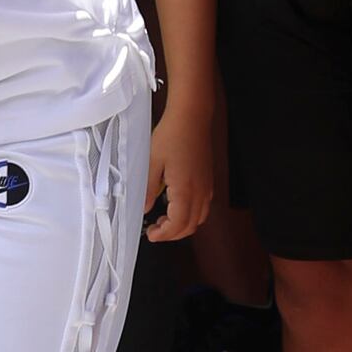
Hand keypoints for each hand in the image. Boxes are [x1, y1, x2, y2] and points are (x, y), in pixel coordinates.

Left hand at [145, 103, 215, 244]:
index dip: (164, 234)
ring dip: (182, 226)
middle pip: (190, 226)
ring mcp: (207, 188)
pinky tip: (177, 207)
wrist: (192, 117)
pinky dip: (191, 215)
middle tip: (155, 230)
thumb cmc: (172, 135)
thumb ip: (147, 188)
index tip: (151, 234)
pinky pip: (203, 208)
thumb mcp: (152, 161)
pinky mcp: (208, 181)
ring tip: (164, 221)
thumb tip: (144, 208)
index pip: (178, 224)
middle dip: (172, 234)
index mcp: (185, 190)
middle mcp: (200, 193)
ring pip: (199, 219)